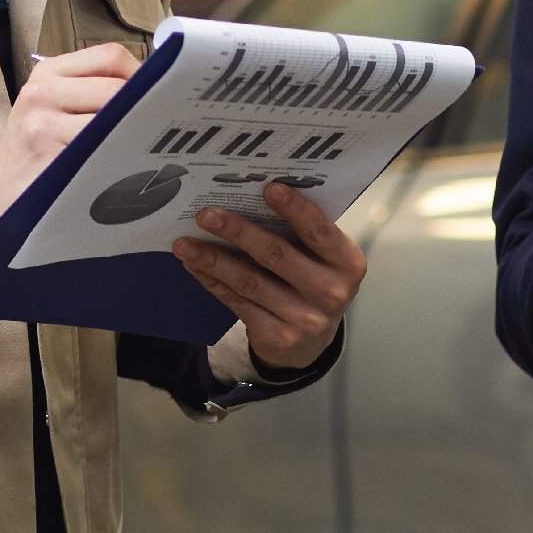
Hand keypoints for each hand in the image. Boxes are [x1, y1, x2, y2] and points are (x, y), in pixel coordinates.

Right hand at [0, 44, 138, 268]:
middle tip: (162, 128)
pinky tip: (127, 166)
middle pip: (117, 86)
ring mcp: (43, 123)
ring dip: (136, 133)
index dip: (142, 74)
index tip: (157, 96)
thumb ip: (91, 91)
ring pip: (113, 116)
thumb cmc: (33, 154)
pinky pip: (101, 147)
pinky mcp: (49, 154)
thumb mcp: (50, 109)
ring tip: (147, 148)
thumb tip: (154, 88)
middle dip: (145, 107)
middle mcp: (42, 91)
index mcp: (47, 73)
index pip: (110, 56)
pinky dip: (121, 155)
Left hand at [173, 182, 365, 371]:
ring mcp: (304, 319)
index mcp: (347, 263)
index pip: (320, 232)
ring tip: (185, 244)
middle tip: (206, 215)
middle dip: (238, 232)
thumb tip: (248, 197)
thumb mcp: (323, 260)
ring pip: (250, 282)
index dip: (295, 209)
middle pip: (277, 255)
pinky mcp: (278, 337)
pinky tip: (194, 266)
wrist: (311, 343)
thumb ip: (301, 235)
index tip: (268, 188)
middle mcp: (331, 292)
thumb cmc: (313, 283)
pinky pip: (237, 303)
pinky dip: (213, 282)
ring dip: (213, 260)